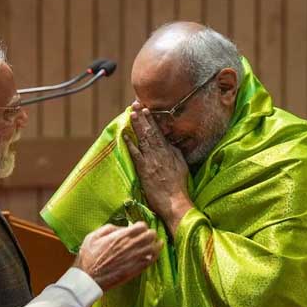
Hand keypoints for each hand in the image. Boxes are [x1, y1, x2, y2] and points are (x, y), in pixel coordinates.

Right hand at [73, 222, 161, 290]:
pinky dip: (155, 255)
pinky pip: (151, 260)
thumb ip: (109, 228)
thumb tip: (121, 227)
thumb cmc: (88, 258)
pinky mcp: (136, 270)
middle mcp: (130, 246)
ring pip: (153, 247)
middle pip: (150, 235)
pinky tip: (153, 254)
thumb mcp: (93, 236)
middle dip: (149, 233)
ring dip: (154, 244)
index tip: (137, 229)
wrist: (89, 279)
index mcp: (120, 236)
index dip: (140, 226)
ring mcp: (134, 258)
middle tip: (146, 236)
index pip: (142, 226)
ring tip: (152, 244)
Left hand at [124, 104, 192, 234]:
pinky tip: (125, 134)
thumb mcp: (182, 165)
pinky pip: (136, 153)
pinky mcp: (145, 169)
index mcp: (170, 151)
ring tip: (131, 114)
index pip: (159, 132)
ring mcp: (152, 160)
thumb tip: (170, 144)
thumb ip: (175, 153)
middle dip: (142, 117)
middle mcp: (161, 153)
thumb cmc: (179, 186)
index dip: (152, 120)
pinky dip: (130, 143)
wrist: (175, 201)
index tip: (146, 109)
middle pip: (150, 132)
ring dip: (137, 125)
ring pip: (143, 139)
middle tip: (135, 104)